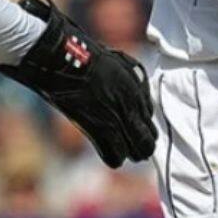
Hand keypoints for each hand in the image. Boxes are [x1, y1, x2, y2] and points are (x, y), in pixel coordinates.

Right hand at [0, 0, 156, 168]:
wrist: (65, 60)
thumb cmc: (92, 60)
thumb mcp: (124, 67)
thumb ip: (138, 88)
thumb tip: (145, 108)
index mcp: (136, 94)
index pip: (152, 126)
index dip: (149, 134)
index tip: (142, 135)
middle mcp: (129, 109)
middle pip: (147, 144)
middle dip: (143, 148)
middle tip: (136, 148)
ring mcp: (114, 120)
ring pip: (133, 152)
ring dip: (129, 153)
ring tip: (123, 150)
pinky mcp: (96, 128)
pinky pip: (113, 155)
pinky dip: (113, 157)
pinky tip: (109, 151)